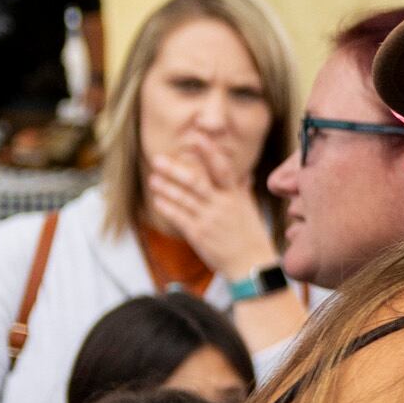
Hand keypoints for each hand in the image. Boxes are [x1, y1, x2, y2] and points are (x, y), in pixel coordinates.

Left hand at [146, 138, 278, 281]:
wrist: (251, 264)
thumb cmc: (251, 236)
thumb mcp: (250, 210)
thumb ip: (242, 191)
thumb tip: (243, 175)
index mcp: (236, 196)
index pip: (222, 169)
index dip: (209, 153)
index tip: (198, 138)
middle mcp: (223, 205)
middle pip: (196, 182)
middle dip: (175, 170)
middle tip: (158, 159)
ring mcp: (209, 220)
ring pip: (183, 199)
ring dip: (166, 188)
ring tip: (152, 178)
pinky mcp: (198, 234)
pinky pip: (178, 218)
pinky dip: (167, 207)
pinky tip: (157, 200)